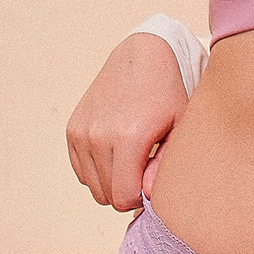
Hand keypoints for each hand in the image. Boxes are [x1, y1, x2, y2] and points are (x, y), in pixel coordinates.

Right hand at [66, 33, 188, 210]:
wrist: (143, 56)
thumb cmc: (169, 93)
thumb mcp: (180, 128)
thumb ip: (164, 167)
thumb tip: (147, 196)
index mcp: (127, 138)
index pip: (124, 198)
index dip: (141, 198)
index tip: (153, 181)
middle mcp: (98, 136)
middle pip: (107, 196)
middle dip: (127, 191)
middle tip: (146, 169)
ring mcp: (81, 132)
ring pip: (93, 186)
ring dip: (112, 181)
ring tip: (132, 159)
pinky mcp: (73, 129)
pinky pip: (82, 171)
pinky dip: (98, 169)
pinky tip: (116, 152)